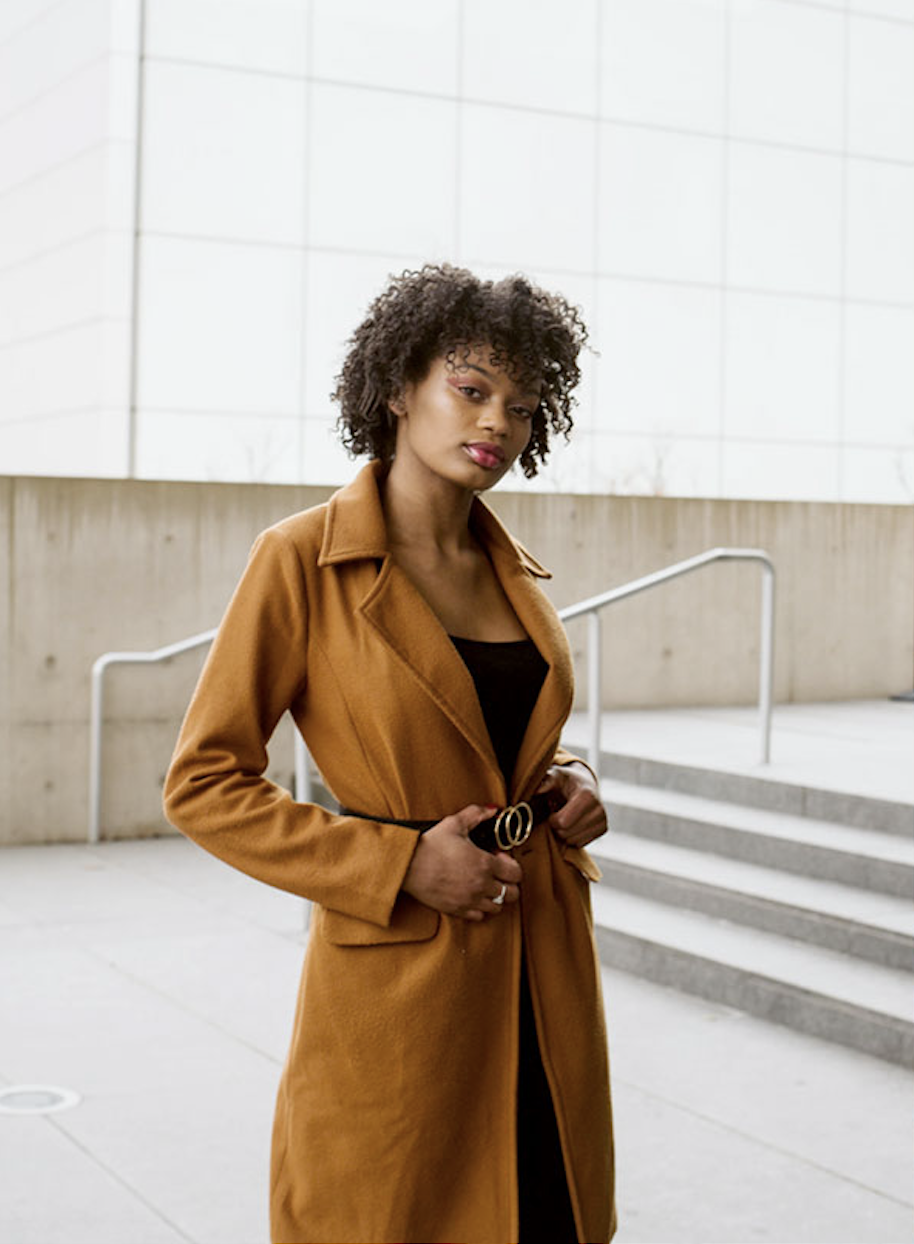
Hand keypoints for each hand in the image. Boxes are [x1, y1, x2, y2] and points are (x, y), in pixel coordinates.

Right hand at [401, 804, 521, 921]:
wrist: (408, 865)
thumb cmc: (430, 844)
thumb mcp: (455, 823)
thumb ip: (477, 814)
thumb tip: (494, 809)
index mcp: (485, 864)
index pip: (516, 874)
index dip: (512, 865)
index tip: (499, 858)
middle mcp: (482, 885)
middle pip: (512, 894)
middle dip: (509, 883)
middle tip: (495, 873)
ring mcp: (470, 901)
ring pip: (497, 907)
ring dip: (495, 896)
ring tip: (484, 884)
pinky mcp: (457, 911)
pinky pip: (479, 917)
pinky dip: (480, 908)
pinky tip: (472, 895)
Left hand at [537, 762, 607, 848]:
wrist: (583, 783)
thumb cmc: (565, 781)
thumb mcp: (555, 776)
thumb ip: (546, 780)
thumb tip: (538, 789)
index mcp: (587, 796)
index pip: (563, 822)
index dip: (552, 819)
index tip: (552, 809)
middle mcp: (599, 809)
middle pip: (567, 834)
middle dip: (557, 826)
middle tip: (558, 813)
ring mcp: (603, 820)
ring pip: (573, 841)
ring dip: (564, 832)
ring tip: (566, 816)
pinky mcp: (603, 829)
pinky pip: (580, 844)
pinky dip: (572, 836)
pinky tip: (573, 823)